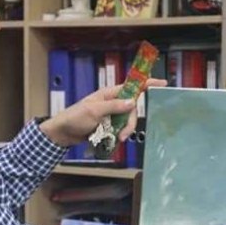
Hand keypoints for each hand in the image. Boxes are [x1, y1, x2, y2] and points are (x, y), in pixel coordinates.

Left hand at [39, 78, 166, 146]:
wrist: (63, 133)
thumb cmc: (75, 117)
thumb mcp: (94, 111)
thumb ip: (114, 106)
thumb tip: (133, 102)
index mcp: (109, 94)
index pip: (131, 86)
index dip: (147, 83)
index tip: (162, 83)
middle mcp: (112, 102)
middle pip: (132, 109)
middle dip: (130, 122)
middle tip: (123, 135)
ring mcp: (110, 115)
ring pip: (127, 121)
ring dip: (125, 131)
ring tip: (117, 140)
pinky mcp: (108, 126)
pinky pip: (120, 129)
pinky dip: (119, 135)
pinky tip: (114, 141)